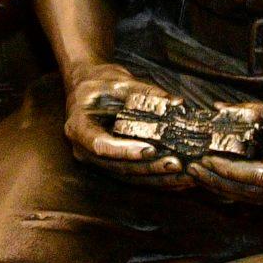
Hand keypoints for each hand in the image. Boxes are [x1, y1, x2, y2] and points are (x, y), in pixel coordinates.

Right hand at [57, 66, 191, 191]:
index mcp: (78, 127)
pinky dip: (156, 180)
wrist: (84, 86)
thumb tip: (177, 103)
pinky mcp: (110, 165)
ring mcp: (96, 161)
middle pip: (118, 166)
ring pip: (128, 176)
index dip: (126, 150)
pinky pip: (134, 177)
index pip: (101, 145)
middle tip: (177, 164)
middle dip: (149, 167)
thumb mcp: (118, 81)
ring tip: (184, 176)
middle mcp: (83, 150)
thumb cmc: (98, 81)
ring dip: (157, 179)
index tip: (151, 149)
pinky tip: (178, 180)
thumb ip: (145, 93)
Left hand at [188, 96, 262, 215]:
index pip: (260, 175)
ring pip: (262, 202)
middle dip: (222, 182)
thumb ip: (259, 113)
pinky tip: (227, 183)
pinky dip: (248, 194)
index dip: (230, 171)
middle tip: (195, 169)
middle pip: (257, 193)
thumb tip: (221, 109)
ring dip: (230, 190)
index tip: (206, 160)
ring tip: (204, 175)